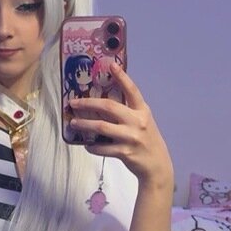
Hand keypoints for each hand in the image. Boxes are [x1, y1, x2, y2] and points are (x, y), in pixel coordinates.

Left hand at [68, 66, 173, 189]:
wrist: (157, 165)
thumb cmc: (147, 140)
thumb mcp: (143, 122)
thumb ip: (128, 111)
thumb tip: (103, 103)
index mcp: (142, 111)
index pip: (132, 90)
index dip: (122, 77)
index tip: (111, 65)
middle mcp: (137, 121)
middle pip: (109, 106)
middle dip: (88, 103)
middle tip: (73, 103)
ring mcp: (131, 137)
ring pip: (101, 126)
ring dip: (84, 124)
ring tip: (73, 123)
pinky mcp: (125, 152)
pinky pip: (102, 147)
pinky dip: (92, 146)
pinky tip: (86, 145)